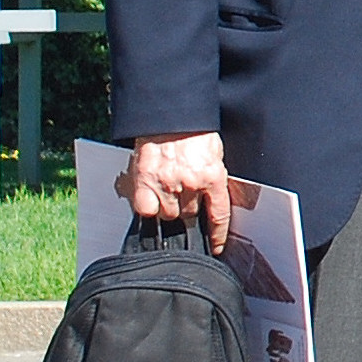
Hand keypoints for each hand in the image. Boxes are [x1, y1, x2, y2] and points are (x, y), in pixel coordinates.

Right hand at [127, 130, 230, 250]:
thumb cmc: (193, 131)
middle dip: (189, 211)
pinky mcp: (144, 181)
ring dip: (169, 208)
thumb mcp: (215, 153)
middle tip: (184, 197)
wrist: (169, 114)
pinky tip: (152, 198)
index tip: (215, 247)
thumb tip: (213, 202)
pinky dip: (148, 208)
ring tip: (169, 191)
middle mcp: (190, 183)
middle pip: (189, 216)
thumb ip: (214, 179)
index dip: (217, 235)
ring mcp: (165, 183)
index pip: (217, 215)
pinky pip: (146, 210)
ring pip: (168, 215)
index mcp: (212, 175)